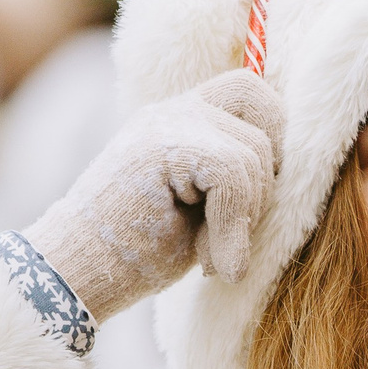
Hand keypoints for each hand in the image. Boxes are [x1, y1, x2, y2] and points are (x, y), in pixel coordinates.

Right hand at [24, 70, 281, 321]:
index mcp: (181, 117)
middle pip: (263, 112)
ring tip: (211, 255)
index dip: (272, 137)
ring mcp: (164, 123)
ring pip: (253, 153)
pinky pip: (234, 175)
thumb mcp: (201, 209)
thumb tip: (293, 169)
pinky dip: (234, 227)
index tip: (252, 198)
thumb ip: (237, 179)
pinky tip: (214, 264)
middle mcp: (172, 109)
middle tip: (233, 232)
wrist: (75, 275)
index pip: (252, 92)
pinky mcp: (161, 146)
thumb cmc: (138, 252)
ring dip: (246, 218)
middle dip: (265, 182)